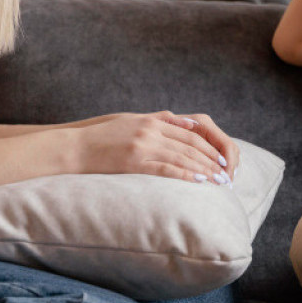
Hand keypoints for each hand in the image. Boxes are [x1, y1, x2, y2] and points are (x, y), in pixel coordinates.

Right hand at [75, 111, 236, 185]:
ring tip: (217, 182)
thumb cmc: (102, 136)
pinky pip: (165, 169)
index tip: (221, 159)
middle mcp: (150, 130)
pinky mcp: (133, 161)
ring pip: (181, 157)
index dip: (208, 147)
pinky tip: (198, 182)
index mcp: (151, 121)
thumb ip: (159, 120)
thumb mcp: (132, 121)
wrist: (75, 147)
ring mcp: (142, 145)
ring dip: (203, 170)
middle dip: (211, 160)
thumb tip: (186, 123)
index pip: (189, 134)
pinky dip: (184, 175)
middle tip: (226, 174)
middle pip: (190, 145)